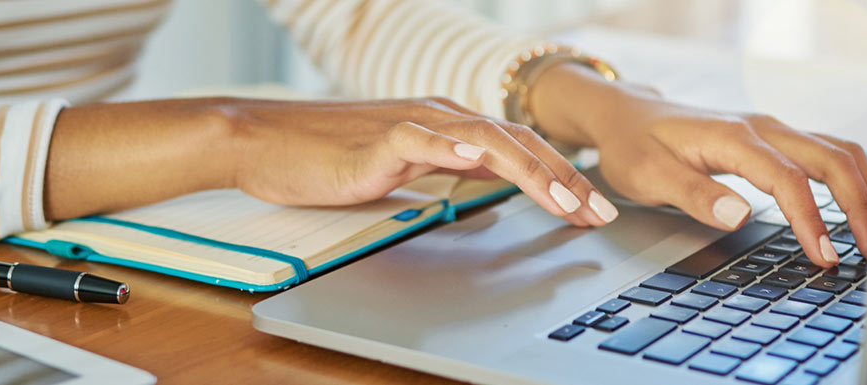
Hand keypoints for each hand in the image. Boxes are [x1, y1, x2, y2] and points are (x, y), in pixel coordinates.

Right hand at [45, 97, 618, 226]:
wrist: (266, 142)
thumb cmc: (327, 159)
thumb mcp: (403, 169)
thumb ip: (447, 170)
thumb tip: (490, 182)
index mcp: (449, 126)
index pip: (519, 152)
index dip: (561, 178)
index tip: (592, 209)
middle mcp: (441, 117)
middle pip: (518, 147)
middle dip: (565, 181)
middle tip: (599, 212)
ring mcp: (414, 124)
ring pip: (488, 143)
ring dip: (532, 173)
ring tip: (564, 200)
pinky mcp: (383, 137)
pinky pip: (428, 140)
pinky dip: (459, 149)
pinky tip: (483, 161)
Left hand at [530, 64, 866, 267]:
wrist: (628, 116)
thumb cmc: (635, 146)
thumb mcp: (649, 175)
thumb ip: (695, 195)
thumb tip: (738, 217)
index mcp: (733, 137)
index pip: (788, 179)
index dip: (812, 219)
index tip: (824, 255)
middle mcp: (762, 128)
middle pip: (831, 159)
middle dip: (860, 205)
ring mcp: (773, 131)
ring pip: (838, 152)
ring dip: (864, 190)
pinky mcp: (776, 140)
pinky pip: (828, 154)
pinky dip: (852, 181)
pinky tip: (860, 209)